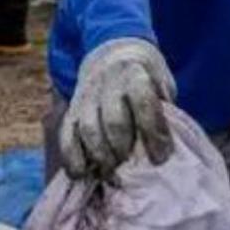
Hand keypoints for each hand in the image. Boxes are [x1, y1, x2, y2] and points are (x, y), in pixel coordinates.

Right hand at [60, 38, 175, 179]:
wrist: (113, 57)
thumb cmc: (147, 80)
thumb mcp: (162, 85)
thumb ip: (163, 112)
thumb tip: (162, 149)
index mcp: (136, 75)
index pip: (143, 102)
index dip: (153, 133)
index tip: (160, 157)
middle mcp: (108, 84)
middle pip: (114, 120)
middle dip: (124, 148)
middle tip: (131, 166)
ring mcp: (86, 97)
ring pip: (89, 130)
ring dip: (101, 157)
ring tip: (112, 173)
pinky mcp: (71, 111)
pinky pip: (66, 136)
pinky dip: (72, 158)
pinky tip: (82, 173)